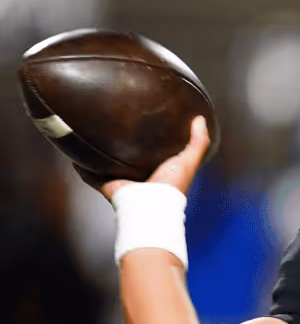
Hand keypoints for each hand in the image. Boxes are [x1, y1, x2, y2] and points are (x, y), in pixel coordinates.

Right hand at [74, 116, 210, 201]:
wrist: (151, 204)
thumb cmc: (172, 185)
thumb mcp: (189, 160)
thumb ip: (198, 142)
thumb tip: (200, 119)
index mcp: (157, 170)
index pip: (151, 152)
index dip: (149, 139)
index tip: (143, 120)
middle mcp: (138, 176)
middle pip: (126, 157)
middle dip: (119, 143)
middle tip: (111, 123)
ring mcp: (121, 181)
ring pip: (106, 164)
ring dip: (98, 153)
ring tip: (90, 132)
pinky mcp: (106, 185)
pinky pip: (89, 174)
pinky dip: (81, 165)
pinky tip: (74, 152)